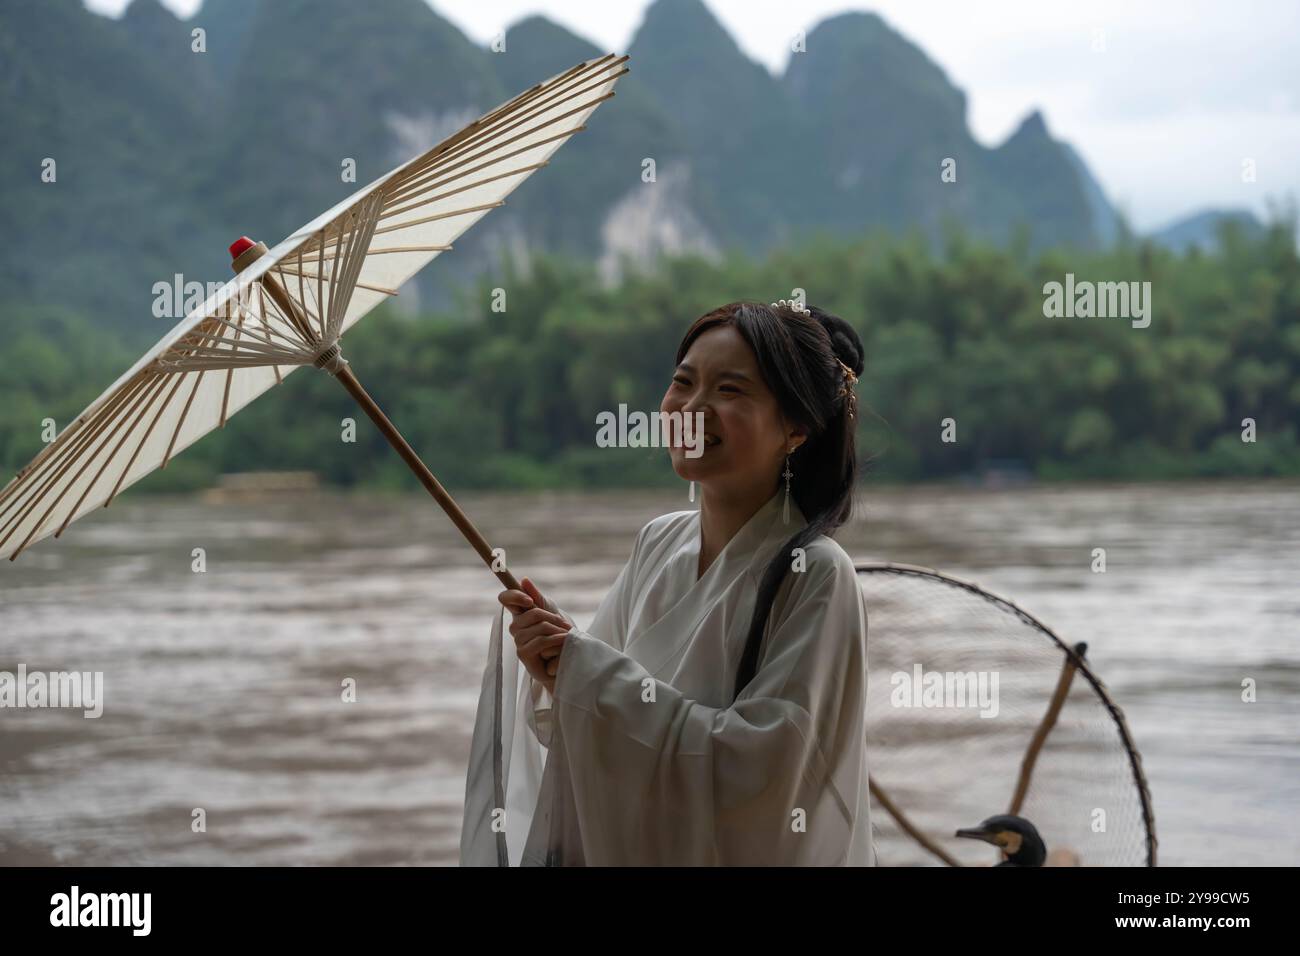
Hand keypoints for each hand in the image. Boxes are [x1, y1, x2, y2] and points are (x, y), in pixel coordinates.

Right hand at [497, 577, 570, 693]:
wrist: (566, 659)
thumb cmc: (557, 634)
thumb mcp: (550, 611)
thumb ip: (536, 596)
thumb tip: (524, 580)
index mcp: (519, 613)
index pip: (505, 598)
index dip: (514, 596)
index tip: (529, 600)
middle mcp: (515, 626)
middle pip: (532, 612)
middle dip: (553, 617)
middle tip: (565, 625)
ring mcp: (517, 640)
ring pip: (540, 627)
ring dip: (558, 631)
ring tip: (567, 636)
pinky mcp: (522, 654)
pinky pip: (541, 641)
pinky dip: (557, 640)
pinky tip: (565, 642)